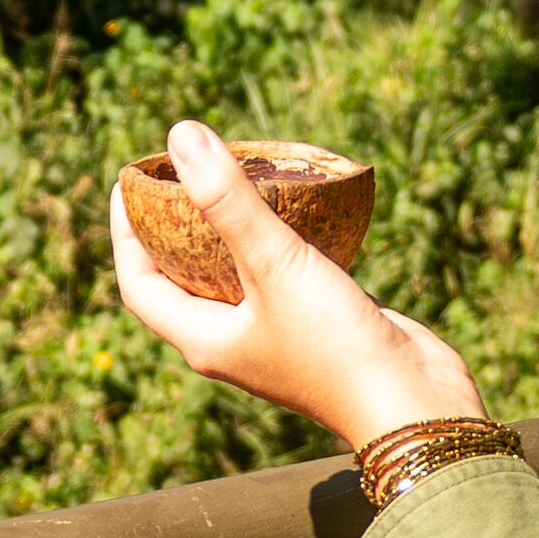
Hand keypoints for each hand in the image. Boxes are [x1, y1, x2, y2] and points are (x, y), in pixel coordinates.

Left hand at [113, 122, 483, 455]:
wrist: (413, 402)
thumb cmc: (333, 344)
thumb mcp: (274, 264)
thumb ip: (227, 201)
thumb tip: (181, 135)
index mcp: (204, 339)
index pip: (139, 283)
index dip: (125, 232)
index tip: (129, 179)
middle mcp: (233, 340)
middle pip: (184, 275)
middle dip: (175, 223)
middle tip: (183, 170)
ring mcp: (275, 334)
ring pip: (237, 273)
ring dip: (232, 228)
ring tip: (237, 176)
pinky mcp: (316, 323)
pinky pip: (283, 273)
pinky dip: (280, 239)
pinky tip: (299, 204)